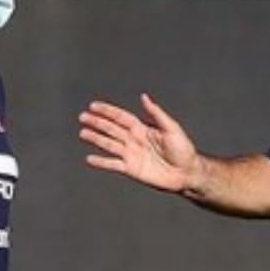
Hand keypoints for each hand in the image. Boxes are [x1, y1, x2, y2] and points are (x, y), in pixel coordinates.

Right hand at [79, 93, 201, 191]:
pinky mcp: (131, 169)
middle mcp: (134, 140)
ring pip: (109, 144)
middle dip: (97, 123)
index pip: (121, 117)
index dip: (108, 111)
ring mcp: (131, 155)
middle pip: (111, 129)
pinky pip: (113, 164)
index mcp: (142, 128)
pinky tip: (89, 159)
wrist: (186, 173)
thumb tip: (144, 97)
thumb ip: (156, 114)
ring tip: (82, 133)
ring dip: (95, 139)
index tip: (93, 106)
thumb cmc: (183, 149)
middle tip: (82, 117)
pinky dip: (101, 162)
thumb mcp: (171, 128)